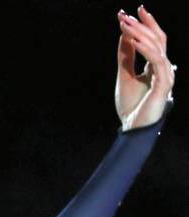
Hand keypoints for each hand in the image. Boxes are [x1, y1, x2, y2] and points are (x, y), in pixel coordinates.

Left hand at [115, 6, 175, 129]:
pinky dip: (145, 50)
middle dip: (142, 25)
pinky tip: (134, 42)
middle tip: (126, 15)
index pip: (153, 40)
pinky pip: (156, 62)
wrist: (132, 128)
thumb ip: (126, 57)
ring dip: (140, 34)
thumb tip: (125, 35)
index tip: (127, 14)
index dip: (143, 25)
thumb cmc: (131, 106)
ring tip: (126, 25)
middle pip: (157, 39)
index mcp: (155, 65)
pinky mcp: (163, 84)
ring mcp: (165, 75)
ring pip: (157, 47)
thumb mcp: (125, 76)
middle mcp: (164, 67)